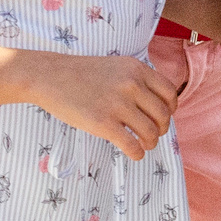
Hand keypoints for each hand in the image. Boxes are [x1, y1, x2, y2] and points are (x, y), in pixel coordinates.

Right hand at [26, 54, 181, 160]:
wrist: (50, 77)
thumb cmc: (81, 74)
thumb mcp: (116, 66)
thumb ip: (137, 80)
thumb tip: (156, 105)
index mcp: (137, 69)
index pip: (170, 93)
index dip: (170, 109)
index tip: (162, 117)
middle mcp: (132, 85)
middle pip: (163, 115)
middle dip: (161, 129)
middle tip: (153, 135)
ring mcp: (118, 104)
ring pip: (150, 132)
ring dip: (150, 143)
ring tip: (143, 145)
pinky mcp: (103, 123)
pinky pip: (131, 145)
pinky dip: (137, 153)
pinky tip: (133, 154)